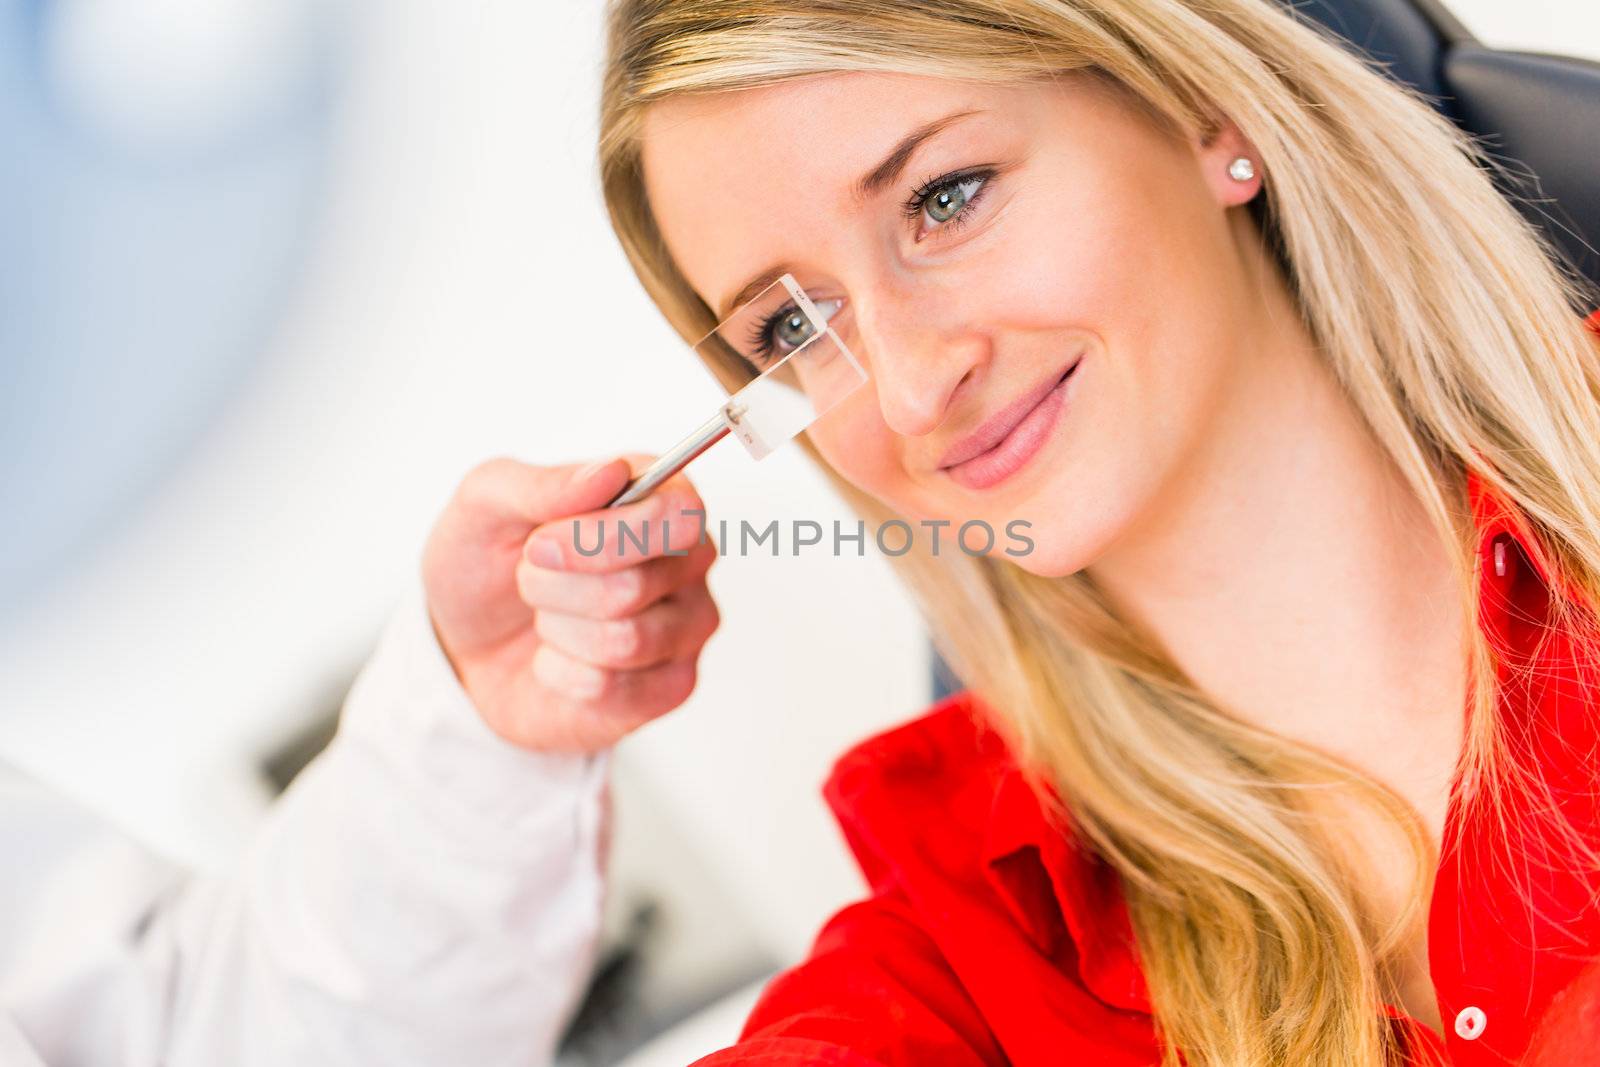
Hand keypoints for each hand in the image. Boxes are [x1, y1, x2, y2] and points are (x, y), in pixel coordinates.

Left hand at [420, 454, 717, 753]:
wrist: (464, 642)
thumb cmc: (489, 563)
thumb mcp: (486, 504)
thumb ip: (545, 484)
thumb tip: (612, 472)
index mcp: (660, 499)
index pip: (676, 515)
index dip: (602, 537)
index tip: (538, 544)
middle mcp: (689, 562)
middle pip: (634, 585)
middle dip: (553, 587)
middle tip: (529, 578)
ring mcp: (686, 629)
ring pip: (624, 641)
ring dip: (555, 629)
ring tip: (543, 617)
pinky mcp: (670, 688)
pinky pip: (612, 689)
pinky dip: (558, 673)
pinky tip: (555, 659)